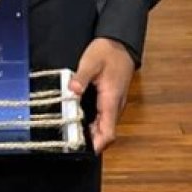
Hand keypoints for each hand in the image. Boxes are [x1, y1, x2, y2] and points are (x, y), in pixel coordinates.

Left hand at [69, 38, 134, 154]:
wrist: (121, 43)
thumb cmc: (108, 52)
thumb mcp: (91, 61)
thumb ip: (81, 77)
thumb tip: (72, 90)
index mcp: (111, 100)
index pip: (109, 132)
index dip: (97, 144)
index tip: (82, 148)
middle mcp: (115, 105)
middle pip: (106, 133)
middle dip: (91, 140)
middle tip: (70, 140)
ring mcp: (114, 103)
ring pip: (105, 126)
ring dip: (91, 132)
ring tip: (72, 131)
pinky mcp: (111, 99)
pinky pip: (104, 117)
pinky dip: (93, 122)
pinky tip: (79, 117)